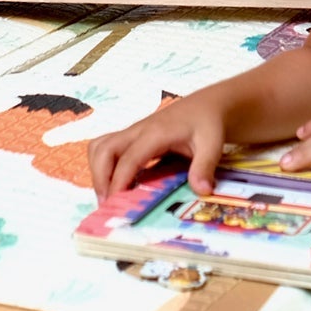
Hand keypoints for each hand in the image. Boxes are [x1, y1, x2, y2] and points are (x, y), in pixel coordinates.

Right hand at [87, 93, 228, 202]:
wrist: (207, 105)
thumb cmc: (209, 123)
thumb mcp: (212, 144)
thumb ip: (205, 166)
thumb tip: (201, 191)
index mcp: (155, 133)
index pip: (128, 159)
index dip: (118, 182)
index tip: (114, 205)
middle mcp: (138, 130)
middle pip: (103, 149)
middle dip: (100, 178)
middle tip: (108, 204)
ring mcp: (133, 133)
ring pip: (100, 147)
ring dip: (98, 171)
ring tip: (109, 196)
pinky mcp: (133, 138)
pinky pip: (109, 149)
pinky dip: (105, 167)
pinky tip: (120, 186)